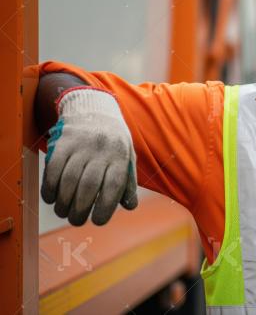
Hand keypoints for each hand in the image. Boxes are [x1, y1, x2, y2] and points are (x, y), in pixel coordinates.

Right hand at [42, 88, 137, 225]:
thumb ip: (128, 182)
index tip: (98, 221)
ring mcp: (80, 145)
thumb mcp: (127, 158)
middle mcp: (101, 150)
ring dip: (63, 201)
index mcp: (120, 156)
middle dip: (80, 209)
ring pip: (68, 179)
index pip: (114, 186)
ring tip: (63, 212)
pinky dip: (50, 187)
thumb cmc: (113, 143)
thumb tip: (130, 206)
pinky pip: (52, 168)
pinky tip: (51, 198)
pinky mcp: (62, 143)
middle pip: (88, 186)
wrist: (95, 110)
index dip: (106, 207)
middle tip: (76, 220)